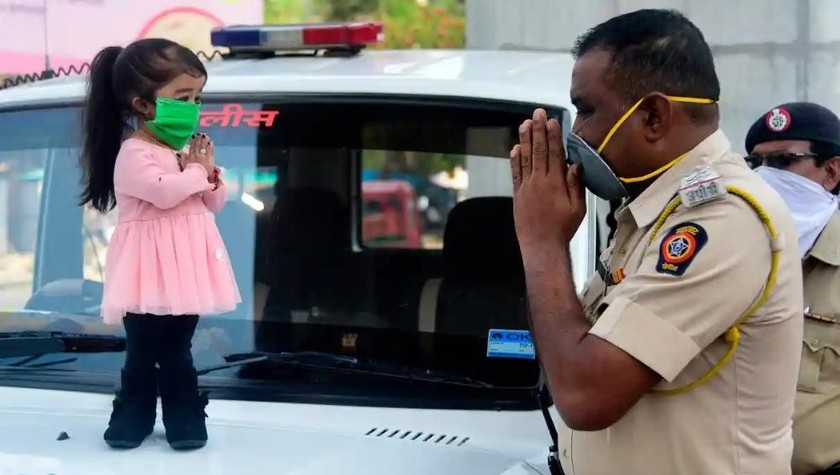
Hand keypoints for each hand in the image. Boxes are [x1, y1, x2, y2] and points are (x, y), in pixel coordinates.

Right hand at [183, 132, 214, 175]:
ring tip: (206, 136)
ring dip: (205, 141)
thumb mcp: (183, 164)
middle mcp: (197, 154)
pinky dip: (210, 146)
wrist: (197, 176)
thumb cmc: (190, 171)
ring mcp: (204, 156)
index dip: (194, 141)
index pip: (192, 146)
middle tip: (201, 134)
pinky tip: (211, 142)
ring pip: (204, 147)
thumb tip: (182, 151)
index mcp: (191, 155)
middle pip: (198, 145)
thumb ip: (183, 157)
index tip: (194, 136)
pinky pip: (210, 151)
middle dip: (200, 139)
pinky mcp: (209, 159)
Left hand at [511, 108, 585, 246]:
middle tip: (537, 113)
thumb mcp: (578, 208)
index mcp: (556, 183)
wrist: (541, 245)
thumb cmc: (563, 228)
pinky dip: (515, 159)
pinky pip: (516, 173)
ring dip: (525, 139)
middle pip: (538, 150)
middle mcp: (539, 181)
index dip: (553, 135)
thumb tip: (575, 164)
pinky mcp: (518, 194)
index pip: (554, 153)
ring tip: (525, 123)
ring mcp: (526, 187)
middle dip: (538, 130)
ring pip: (525, 158)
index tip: (552, 121)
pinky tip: (516, 147)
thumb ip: (576, 185)